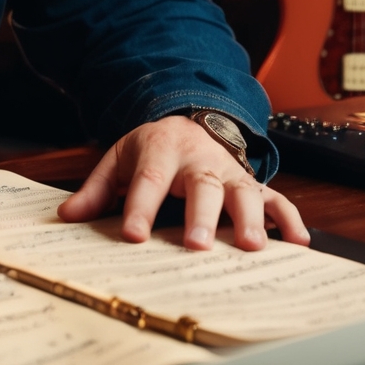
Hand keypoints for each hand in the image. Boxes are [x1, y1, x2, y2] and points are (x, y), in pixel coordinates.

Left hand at [57, 116, 309, 250]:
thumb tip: (66, 216)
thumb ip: (95, 189)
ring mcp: (230, 171)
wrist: (191, 118)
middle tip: (197, 244)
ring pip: (243, 192)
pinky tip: (298, 243)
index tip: (132, 235)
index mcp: (161, 151)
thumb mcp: (119, 159)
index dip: (140, 207)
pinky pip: (277, 199)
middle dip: (201, 216)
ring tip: (251, 246)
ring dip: (250, 219)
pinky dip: (289, 220)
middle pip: (202, 186)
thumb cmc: (154, 149)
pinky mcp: (253, 183)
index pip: (148, 180)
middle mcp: (200, 160)